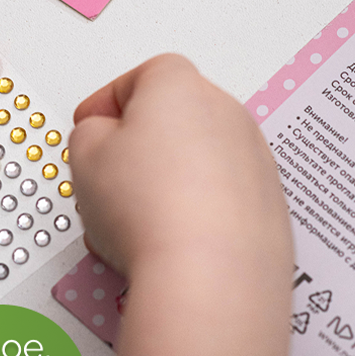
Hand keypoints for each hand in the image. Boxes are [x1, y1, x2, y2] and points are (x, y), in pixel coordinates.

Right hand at [68, 53, 289, 275]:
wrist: (210, 275)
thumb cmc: (149, 208)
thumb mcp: (84, 154)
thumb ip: (90, 132)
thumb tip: (103, 138)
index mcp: (179, 85)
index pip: (136, 79)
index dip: (105, 105)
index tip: (90, 126)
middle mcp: (226, 113)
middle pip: (173, 118)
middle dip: (140, 143)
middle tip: (110, 175)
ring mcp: (255, 159)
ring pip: (199, 159)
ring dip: (168, 179)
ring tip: (135, 220)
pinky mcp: (270, 205)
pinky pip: (224, 197)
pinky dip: (198, 211)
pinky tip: (170, 240)